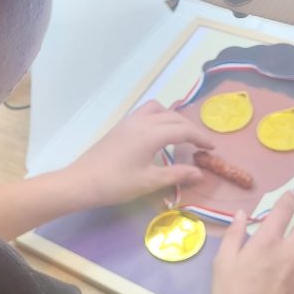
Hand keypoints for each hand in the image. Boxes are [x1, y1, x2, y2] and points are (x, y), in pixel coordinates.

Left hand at [65, 101, 216, 208]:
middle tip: (201, 144)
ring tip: (180, 134)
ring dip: (172, 118)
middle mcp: (141, 122)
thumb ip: (177, 174)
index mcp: (151, 133)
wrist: (81, 182)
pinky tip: (158, 134)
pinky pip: (145, 113)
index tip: (212, 148)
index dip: (200, 138)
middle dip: (189, 128)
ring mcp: (128, 122)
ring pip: (157, 109)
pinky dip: (158, 118)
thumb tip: (201, 173)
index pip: (183, 130)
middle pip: (173, 117)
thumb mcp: (150, 181)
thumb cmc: (116, 184)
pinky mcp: (120, 127)